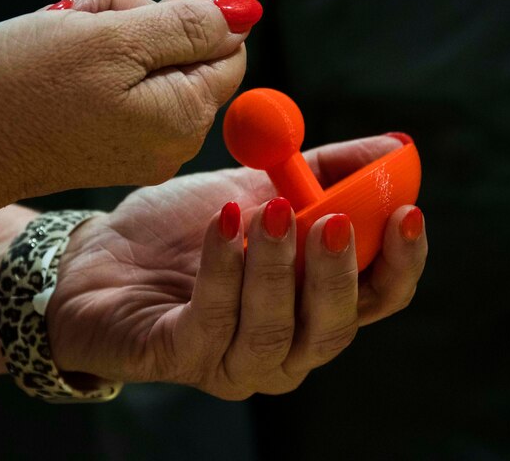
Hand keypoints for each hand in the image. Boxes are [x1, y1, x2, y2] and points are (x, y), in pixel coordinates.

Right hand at [0, 0, 254, 215]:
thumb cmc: (23, 86)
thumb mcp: (112, 38)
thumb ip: (189, 26)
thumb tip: (246, 14)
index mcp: (185, 118)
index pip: (228, 50)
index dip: (183, 17)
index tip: (129, 17)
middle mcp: (172, 144)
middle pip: (186, 55)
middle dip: (139, 22)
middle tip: (84, 19)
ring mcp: (140, 150)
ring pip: (150, 65)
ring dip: (110, 36)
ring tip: (61, 37)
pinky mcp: (109, 148)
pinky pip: (123, 89)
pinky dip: (96, 63)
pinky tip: (58, 60)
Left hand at [49, 135, 427, 398]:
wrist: (102, 255)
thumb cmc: (183, 230)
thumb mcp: (258, 188)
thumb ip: (323, 172)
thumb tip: (395, 147)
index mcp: (312, 305)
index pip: (377, 299)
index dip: (399, 262)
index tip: (407, 211)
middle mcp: (285, 346)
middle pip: (334, 327)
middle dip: (335, 271)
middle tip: (330, 217)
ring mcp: (234, 362)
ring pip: (276, 329)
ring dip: (275, 266)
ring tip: (266, 210)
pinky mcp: (183, 358)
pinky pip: (214, 319)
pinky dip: (224, 268)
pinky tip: (223, 222)